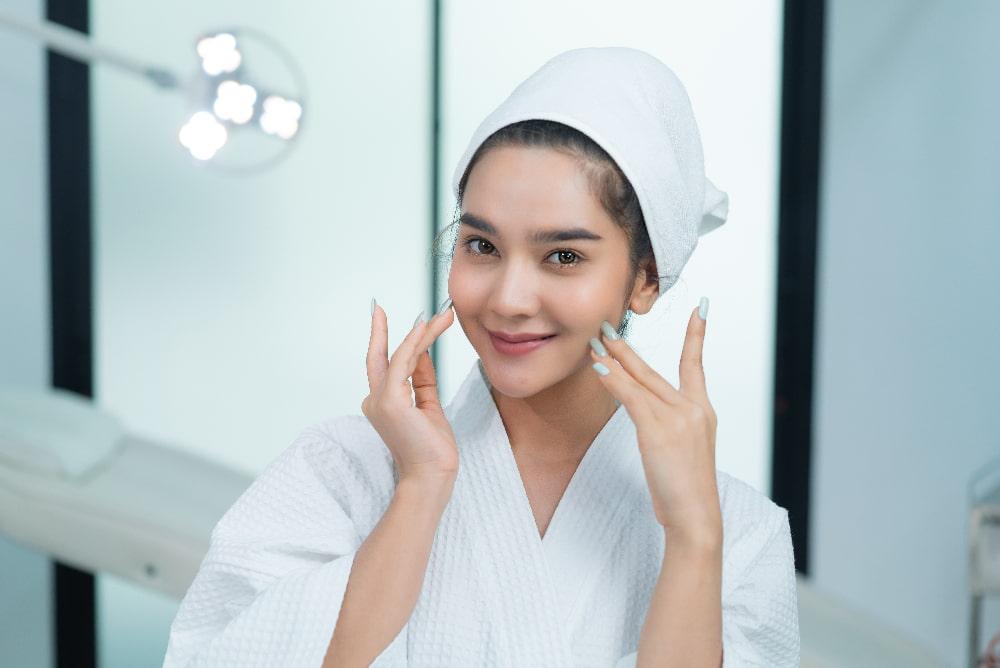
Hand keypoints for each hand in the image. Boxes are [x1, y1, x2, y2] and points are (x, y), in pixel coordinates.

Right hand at [362, 297, 458, 483]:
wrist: (432, 476)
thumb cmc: (432, 449)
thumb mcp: (429, 406)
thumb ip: (423, 380)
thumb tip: (422, 353)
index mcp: (382, 403)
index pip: (384, 365)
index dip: (385, 340)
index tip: (385, 317)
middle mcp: (375, 400)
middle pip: (380, 356)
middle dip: (380, 329)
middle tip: (382, 306)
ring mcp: (380, 400)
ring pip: (399, 355)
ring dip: (421, 332)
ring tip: (443, 316)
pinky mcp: (391, 401)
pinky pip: (404, 362)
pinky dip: (415, 342)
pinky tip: (426, 328)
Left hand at [589, 300, 721, 544]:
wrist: (696, 518)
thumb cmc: (685, 491)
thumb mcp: (681, 452)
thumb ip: (667, 427)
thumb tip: (646, 415)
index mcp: (702, 412)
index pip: (696, 365)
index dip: (697, 335)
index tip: (701, 308)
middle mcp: (693, 409)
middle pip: (653, 370)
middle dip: (627, 347)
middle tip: (607, 326)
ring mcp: (677, 418)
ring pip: (639, 380)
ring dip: (614, 359)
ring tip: (594, 342)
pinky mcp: (659, 430)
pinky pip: (631, 397)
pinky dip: (613, 380)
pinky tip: (599, 367)